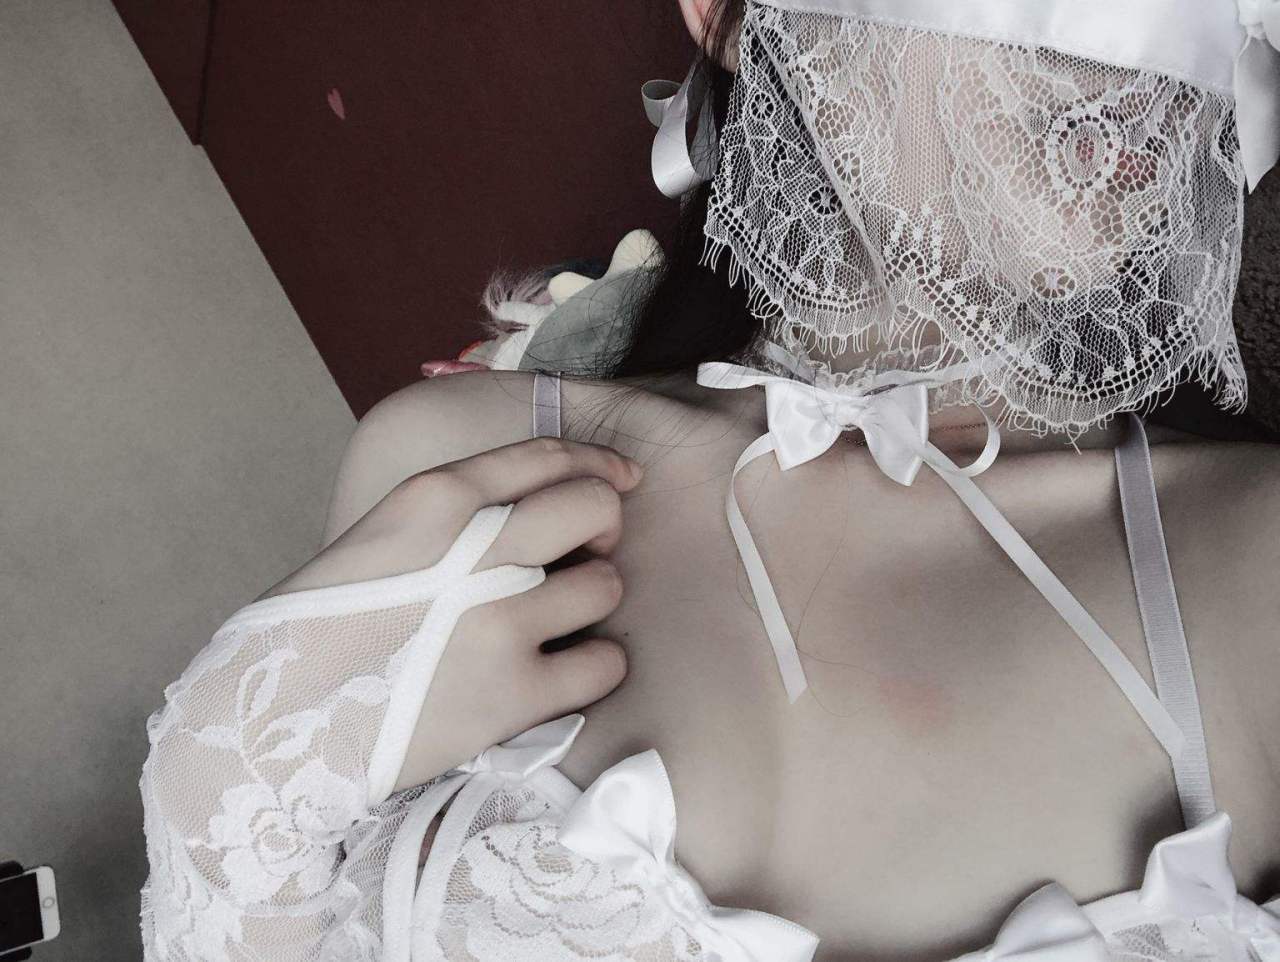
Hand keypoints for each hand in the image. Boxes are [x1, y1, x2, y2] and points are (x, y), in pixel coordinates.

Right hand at [258, 437, 640, 787]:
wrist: (275, 726)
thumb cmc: (323, 629)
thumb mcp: (380, 536)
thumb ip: (455, 513)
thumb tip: (541, 504)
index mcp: (434, 498)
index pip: (548, 455)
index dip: (599, 464)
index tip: (620, 480)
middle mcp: (475, 550)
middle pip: (597, 507)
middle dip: (602, 528)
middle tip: (582, 556)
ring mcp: (499, 623)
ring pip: (607, 586)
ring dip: (589, 603)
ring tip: (551, 624)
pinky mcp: (515, 697)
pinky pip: (605, 664)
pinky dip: (591, 670)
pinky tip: (556, 674)